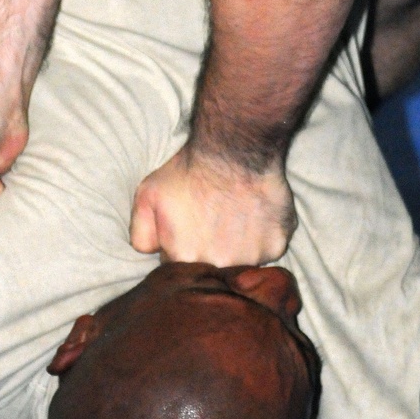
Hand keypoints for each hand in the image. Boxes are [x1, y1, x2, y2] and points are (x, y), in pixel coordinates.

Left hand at [130, 144, 296, 264]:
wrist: (234, 148)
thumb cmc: (189, 170)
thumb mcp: (147, 197)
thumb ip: (141, 234)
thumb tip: (151, 255)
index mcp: (186, 259)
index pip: (182, 270)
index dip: (183, 249)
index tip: (188, 229)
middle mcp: (221, 266)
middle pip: (214, 268)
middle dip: (210, 250)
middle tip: (211, 219)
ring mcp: (253, 258)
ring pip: (243, 261)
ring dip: (238, 245)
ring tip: (233, 214)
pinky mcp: (278, 245)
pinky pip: (269, 248)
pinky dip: (262, 235)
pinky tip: (254, 213)